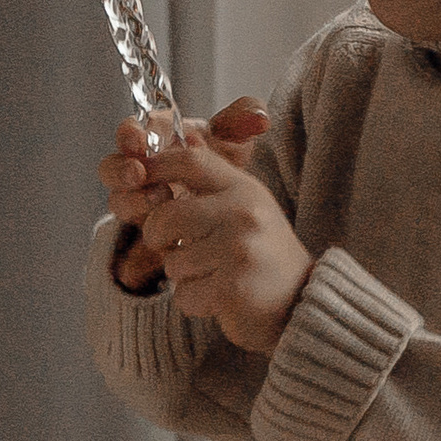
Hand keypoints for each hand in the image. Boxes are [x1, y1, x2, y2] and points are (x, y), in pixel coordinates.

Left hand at [102, 99, 312, 352]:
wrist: (302, 304)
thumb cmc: (265, 256)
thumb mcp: (248, 208)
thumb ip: (216, 181)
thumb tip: (188, 137)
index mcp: (245, 189)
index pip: (190, 161)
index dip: (156, 166)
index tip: (138, 177)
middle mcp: (244, 214)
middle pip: (166, 217)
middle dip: (158, 239)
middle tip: (176, 250)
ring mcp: (239, 250)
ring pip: (173, 262)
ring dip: (185, 278)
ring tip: (216, 277)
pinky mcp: (233, 288)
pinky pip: (184, 295)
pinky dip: (194, 303)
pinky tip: (220, 300)